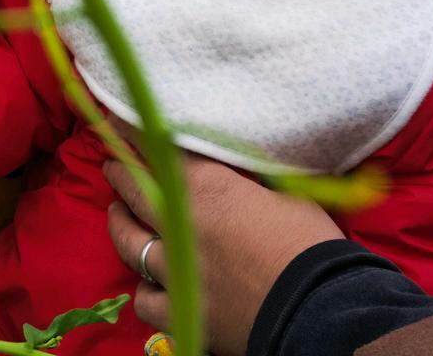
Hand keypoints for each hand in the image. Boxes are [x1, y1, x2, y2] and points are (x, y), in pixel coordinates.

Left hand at [104, 155, 343, 355]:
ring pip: (129, 244)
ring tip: (117, 215)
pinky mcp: (183, 312)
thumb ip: (249, 179)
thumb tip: (240, 166)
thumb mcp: (283, 194)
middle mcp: (181, 225)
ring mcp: (177, 271)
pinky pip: (146, 300)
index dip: (133, 132)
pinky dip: (145, 288)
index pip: (158, 150)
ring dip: (120, 225)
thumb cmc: (310, 244)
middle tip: (111, 163)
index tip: (117, 119)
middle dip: (119, 172)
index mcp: (206, 188)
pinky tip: (147, 282)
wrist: (321, 311)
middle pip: (133, 192)